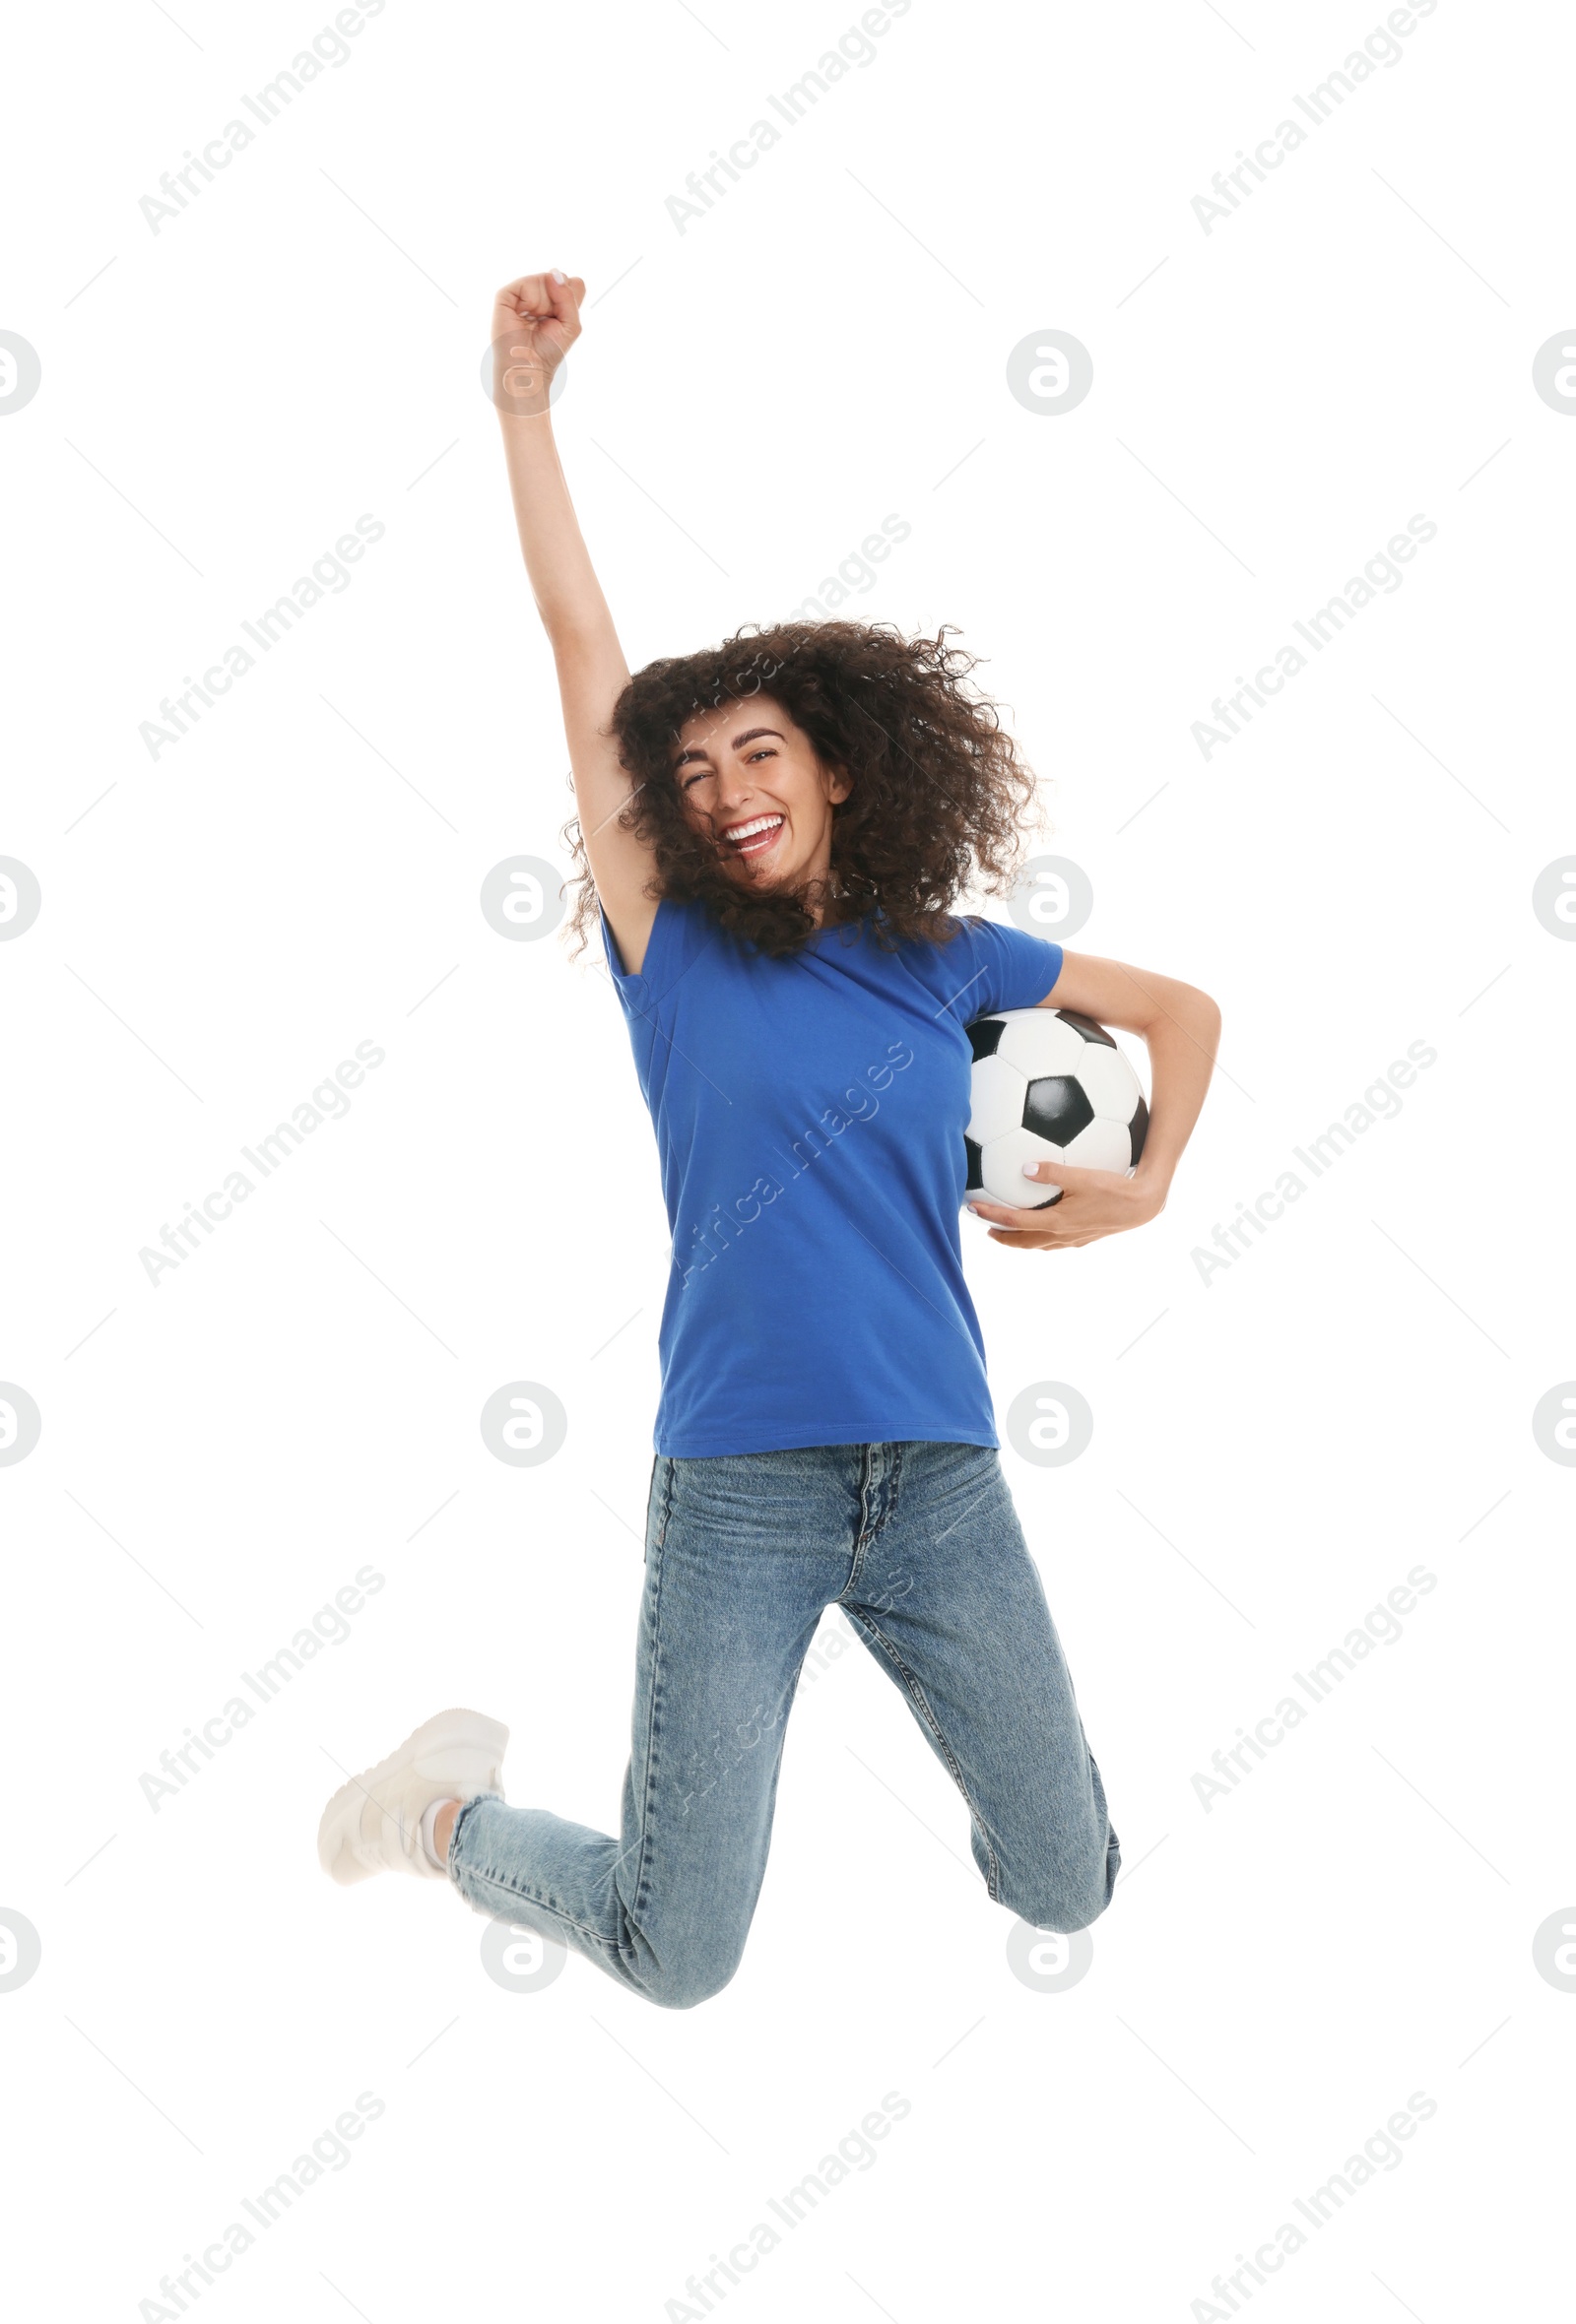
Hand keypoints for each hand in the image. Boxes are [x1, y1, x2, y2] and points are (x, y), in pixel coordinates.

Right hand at [490, 270, 585, 415]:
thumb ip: (569, 295)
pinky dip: (530, 300)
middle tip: (547, 323)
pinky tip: (525, 316)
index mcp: (553, 302)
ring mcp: (520, 295)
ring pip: (543, 278)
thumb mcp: (571, 323)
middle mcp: (537, 295)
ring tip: (534, 322)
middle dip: (558, 301)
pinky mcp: (505, 297)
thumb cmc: (549, 351)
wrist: (528, 368)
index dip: (571, 297)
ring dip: (544, 303)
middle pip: (558, 278)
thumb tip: (552, 272)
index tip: (563, 319)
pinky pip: (525, 284)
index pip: (572, 282)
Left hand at [969, 1160, 1165, 1250]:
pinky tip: (1043, 1225)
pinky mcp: (1085, 1238)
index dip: (991, 1215)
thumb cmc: (1114, 1188)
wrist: (1143, 1206)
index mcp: (1055, 1222)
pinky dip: (1039, 1237)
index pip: (1014, 1221)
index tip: (972, 1208)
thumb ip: (1052, 1171)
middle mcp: (1061, 1236)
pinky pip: (1054, 1242)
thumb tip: (1025, 1166)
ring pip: (1038, 1245)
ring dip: (1019, 1239)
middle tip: (985, 1227)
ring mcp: (1073, 1240)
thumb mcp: (1081, 1174)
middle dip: (1001, 1236)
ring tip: (1008, 1231)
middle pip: (1022, 1241)